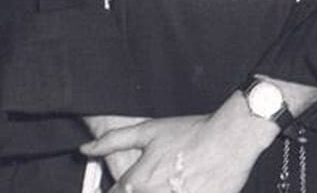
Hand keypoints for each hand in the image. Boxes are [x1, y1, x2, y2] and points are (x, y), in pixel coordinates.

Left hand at [80, 96, 275, 192]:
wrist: (230, 139)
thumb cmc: (192, 133)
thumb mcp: (149, 131)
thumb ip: (112, 141)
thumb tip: (85, 149)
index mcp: (135, 183)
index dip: (111, 192)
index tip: (119, 187)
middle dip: (138, 191)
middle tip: (154, 180)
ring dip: (157, 192)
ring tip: (170, 181)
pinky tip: (183, 186)